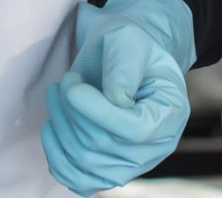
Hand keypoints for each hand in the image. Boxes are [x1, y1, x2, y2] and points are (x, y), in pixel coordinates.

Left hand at [41, 0, 195, 195]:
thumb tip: (113, 101)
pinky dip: (57, 157)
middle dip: (72, 110)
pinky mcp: (106, 172)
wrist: (121, 60)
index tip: (72, 86)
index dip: (97, 111)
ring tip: (56, 93)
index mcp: (170, 113)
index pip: (134, 130)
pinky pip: (78, 180)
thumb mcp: (129, 41)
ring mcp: (131, 165)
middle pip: (103, 145)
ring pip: (84, 161)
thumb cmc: (127, 47)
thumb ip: (123, 69)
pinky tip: (51, 128)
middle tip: (65, 80)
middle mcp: (155, 147)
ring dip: (60, 125)